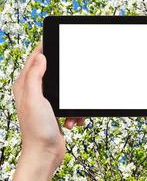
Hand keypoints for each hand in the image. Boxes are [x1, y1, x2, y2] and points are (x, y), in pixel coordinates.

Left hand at [12, 44, 82, 179]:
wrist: (46, 152)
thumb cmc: (37, 129)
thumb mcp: (34, 99)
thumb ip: (35, 77)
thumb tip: (41, 57)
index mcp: (26, 85)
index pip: (35, 59)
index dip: (44, 48)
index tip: (55, 40)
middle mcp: (35, 91)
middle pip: (53, 72)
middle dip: (66, 77)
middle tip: (73, 77)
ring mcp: (47, 101)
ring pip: (66, 89)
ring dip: (73, 100)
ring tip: (70, 113)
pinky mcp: (57, 111)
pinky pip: (71, 103)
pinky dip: (75, 112)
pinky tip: (72, 120)